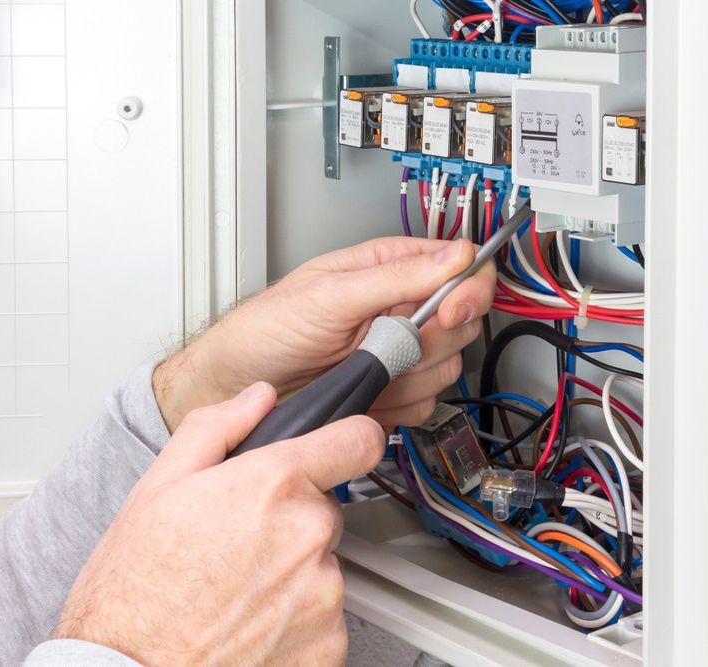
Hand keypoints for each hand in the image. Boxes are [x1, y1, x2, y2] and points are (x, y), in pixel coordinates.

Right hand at [53, 382, 384, 665]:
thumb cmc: (134, 590)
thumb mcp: (158, 486)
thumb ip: (218, 427)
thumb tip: (258, 398)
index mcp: (272, 485)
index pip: (358, 440)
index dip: (350, 440)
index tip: (343, 448)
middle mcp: (307, 536)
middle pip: (325, 510)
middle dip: (291, 520)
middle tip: (239, 543)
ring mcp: (322, 595)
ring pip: (323, 565)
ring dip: (292, 573)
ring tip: (236, 592)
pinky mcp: (328, 646)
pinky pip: (324, 616)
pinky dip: (296, 619)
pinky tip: (249, 624)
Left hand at [154, 237, 495, 431]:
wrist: (239, 387)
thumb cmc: (266, 329)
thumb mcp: (329, 293)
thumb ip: (396, 275)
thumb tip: (456, 256)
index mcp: (388, 270)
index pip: (460, 269)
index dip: (468, 289)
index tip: (450, 310)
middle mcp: (399, 309)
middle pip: (462, 322)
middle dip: (428, 338)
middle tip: (386, 342)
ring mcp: (397, 355)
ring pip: (446, 368)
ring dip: (408, 375)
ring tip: (361, 366)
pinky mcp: (392, 394)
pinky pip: (425, 404)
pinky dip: (397, 405)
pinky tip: (363, 393)